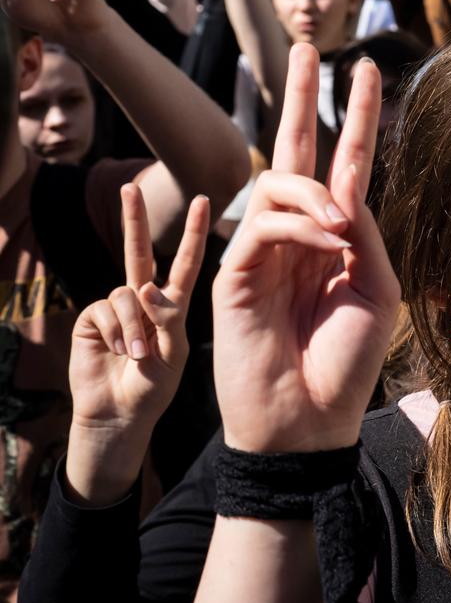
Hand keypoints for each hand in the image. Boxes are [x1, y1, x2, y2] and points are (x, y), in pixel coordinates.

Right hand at [66, 187, 210, 503]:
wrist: (121, 415)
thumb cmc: (155, 387)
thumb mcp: (174, 351)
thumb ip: (167, 318)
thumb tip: (144, 287)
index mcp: (172, 303)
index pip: (186, 260)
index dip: (193, 231)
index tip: (205, 199)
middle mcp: (143, 298)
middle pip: (139, 251)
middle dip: (133, 219)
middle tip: (129, 188)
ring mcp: (117, 307)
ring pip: (127, 292)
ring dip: (135, 326)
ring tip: (138, 356)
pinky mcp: (93, 319)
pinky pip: (108, 310)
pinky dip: (119, 333)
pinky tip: (120, 354)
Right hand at [213, 47, 399, 452]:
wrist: (311, 422)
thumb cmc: (346, 362)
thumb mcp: (378, 288)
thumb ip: (367, 234)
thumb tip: (346, 191)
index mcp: (332, 238)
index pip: (344, 164)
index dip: (354, 118)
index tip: (365, 70)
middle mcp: (294, 236)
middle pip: (292, 151)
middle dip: (301, 97)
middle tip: (308, 45)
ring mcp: (259, 253)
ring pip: (274, 182)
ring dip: (314, 192)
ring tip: (342, 225)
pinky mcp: (231, 274)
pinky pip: (263, 225)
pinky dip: (301, 226)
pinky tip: (328, 241)